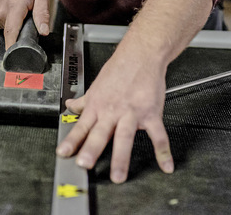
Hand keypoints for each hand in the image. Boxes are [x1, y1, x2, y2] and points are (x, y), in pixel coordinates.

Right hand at [0, 0, 49, 48]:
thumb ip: (43, 14)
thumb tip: (43, 31)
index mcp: (14, 7)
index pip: (11, 32)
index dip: (12, 48)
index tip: (14, 60)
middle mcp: (1, 11)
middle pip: (13, 33)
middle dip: (22, 31)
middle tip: (29, 18)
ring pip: (8, 30)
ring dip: (17, 25)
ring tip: (21, 11)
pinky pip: (3, 26)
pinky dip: (10, 23)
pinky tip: (13, 11)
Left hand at [55, 46, 173, 183]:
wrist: (141, 55)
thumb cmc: (119, 69)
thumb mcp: (96, 86)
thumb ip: (84, 100)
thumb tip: (70, 107)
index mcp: (98, 106)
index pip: (81, 126)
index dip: (72, 140)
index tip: (64, 154)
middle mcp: (112, 111)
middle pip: (100, 133)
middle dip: (91, 149)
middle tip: (84, 165)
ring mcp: (132, 113)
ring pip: (124, 137)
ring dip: (121, 157)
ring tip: (118, 176)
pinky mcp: (151, 113)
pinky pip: (157, 135)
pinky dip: (163, 151)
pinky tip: (166, 166)